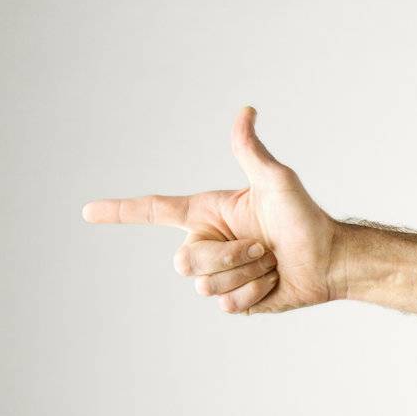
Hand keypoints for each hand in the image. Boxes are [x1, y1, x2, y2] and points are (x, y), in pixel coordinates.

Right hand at [82, 106, 340, 314]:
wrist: (329, 259)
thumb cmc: (305, 216)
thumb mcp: (277, 180)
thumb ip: (251, 151)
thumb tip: (246, 110)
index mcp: (208, 215)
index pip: (154, 211)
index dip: (120, 211)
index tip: (87, 211)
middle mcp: (208, 245)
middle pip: (183, 261)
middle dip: (228, 255)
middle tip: (263, 245)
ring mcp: (219, 276)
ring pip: (205, 285)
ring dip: (247, 272)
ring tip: (271, 261)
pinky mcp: (234, 302)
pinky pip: (227, 305)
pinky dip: (256, 292)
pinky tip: (273, 282)